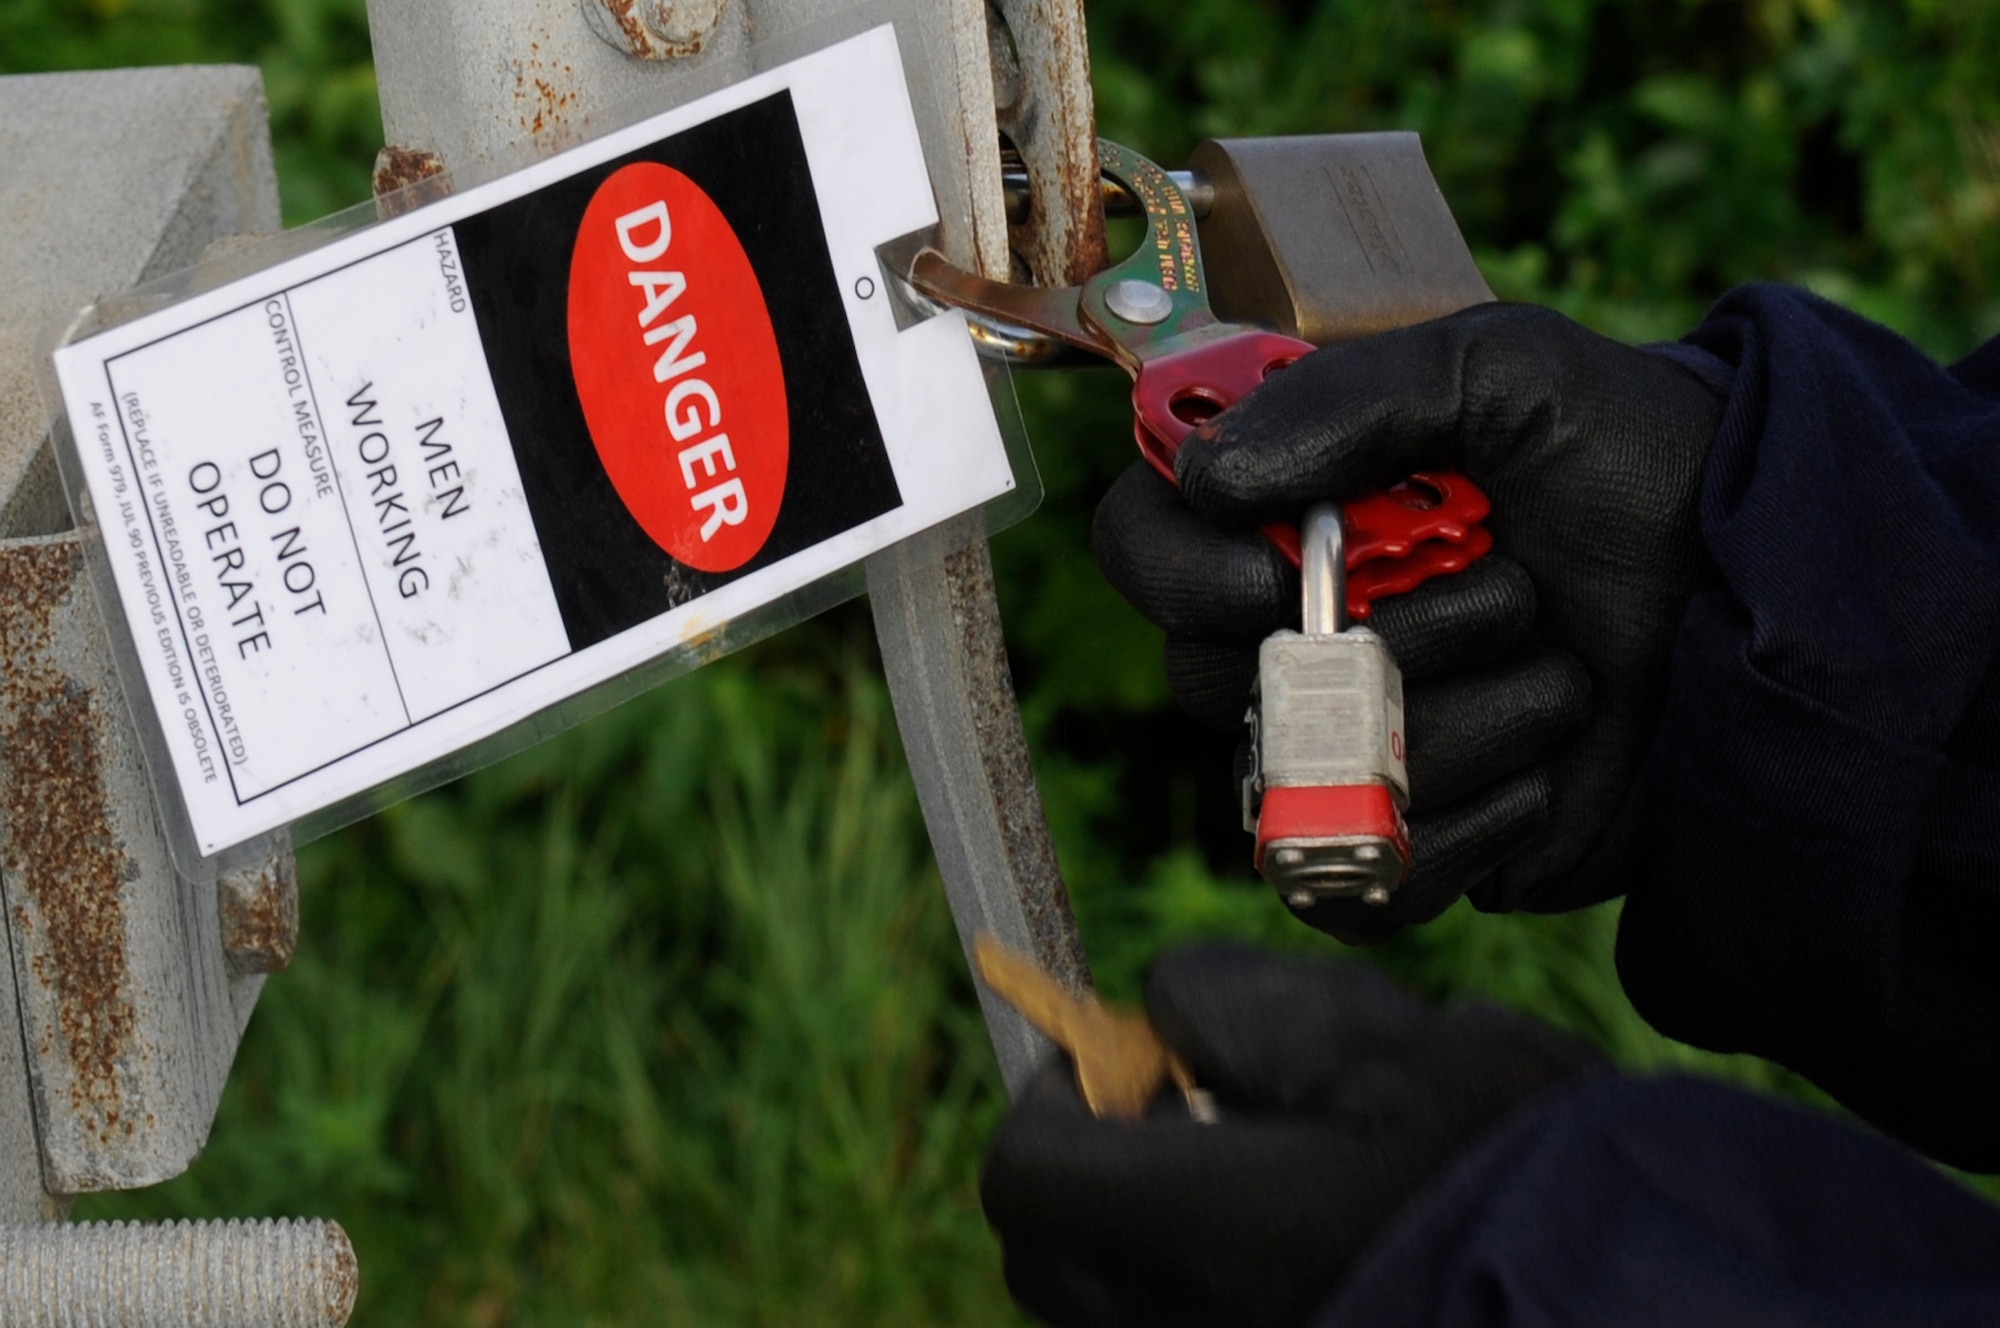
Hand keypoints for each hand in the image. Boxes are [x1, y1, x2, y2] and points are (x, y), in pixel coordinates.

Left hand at [981, 944, 1603, 1327]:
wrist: (1626, 1285)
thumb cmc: (1504, 1156)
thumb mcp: (1368, 1035)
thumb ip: (1230, 1003)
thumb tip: (1157, 1011)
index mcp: (1201, 1230)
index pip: (1025, 1172)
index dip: (1052, 1093)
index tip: (1114, 1053)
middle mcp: (1187, 1319)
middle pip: (1046, 1248)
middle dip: (1084, 1160)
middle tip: (1182, 1106)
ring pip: (1105, 1295)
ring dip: (1138, 1218)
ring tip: (1256, 1166)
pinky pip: (1172, 1320)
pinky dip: (1191, 1270)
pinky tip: (1292, 1225)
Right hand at [1094, 303, 1725, 935]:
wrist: (1770, 599)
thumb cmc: (1638, 464)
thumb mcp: (1510, 373)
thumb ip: (1352, 396)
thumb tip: (1206, 477)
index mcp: (1292, 511)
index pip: (1142, 541)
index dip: (1177, 568)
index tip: (1274, 573)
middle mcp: (1295, 629)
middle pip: (1204, 678)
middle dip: (1373, 645)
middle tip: (1510, 593)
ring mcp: (1346, 743)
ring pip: (1295, 781)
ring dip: (1456, 725)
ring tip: (1566, 668)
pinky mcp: (1407, 846)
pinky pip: (1354, 885)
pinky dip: (1463, 834)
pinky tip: (1550, 771)